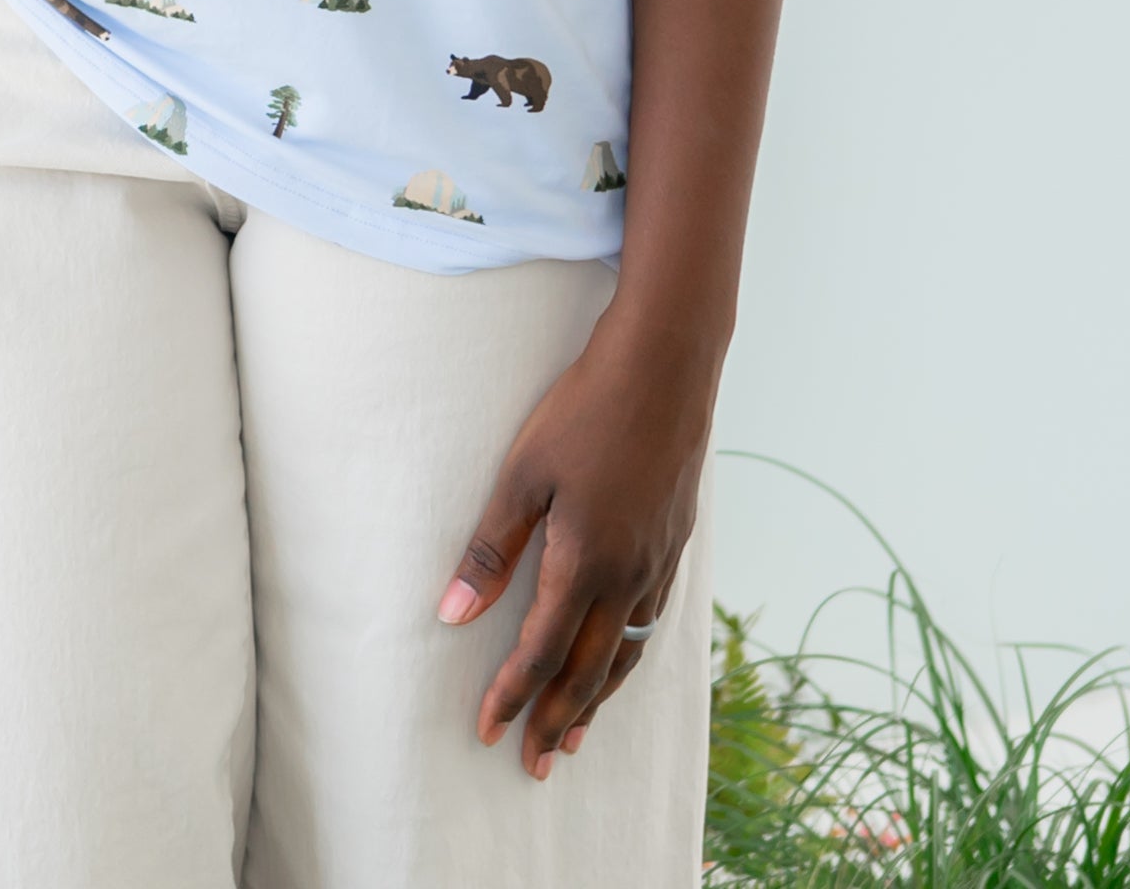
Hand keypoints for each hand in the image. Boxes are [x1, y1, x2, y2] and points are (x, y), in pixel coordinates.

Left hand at [436, 303, 714, 777]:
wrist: (666, 365)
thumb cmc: (584, 410)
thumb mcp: (523, 473)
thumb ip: (491, 548)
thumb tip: (452, 615)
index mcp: (586, 563)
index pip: (542, 653)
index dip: (511, 695)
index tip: (487, 730)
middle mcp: (629, 576)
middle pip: (589, 671)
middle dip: (556, 719)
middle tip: (533, 763)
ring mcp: (660, 561)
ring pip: (627, 652)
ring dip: (597, 698)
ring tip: (573, 733)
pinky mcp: (677, 540)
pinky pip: (652, 620)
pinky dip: (629, 655)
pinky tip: (619, 657)